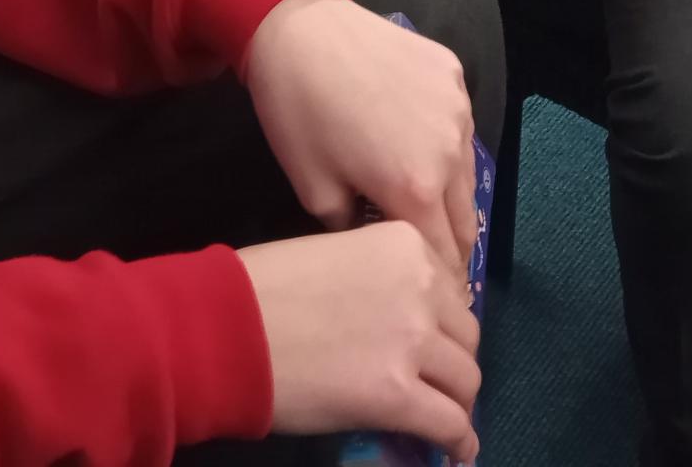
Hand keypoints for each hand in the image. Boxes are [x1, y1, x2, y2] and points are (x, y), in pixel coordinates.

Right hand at [239, 226, 480, 462]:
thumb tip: (397, 319)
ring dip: (456, 401)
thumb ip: (377, 279)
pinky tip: (456, 450)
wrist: (226, 326)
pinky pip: (449, 424)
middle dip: (453, 361)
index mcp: (404, 246)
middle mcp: (420, 288)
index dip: (442, 322)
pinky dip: (458, 440)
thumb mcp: (334, 255)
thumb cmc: (261, 286)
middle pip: (465, 335)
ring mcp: (412, 342)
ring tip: (444, 417)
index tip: (434, 343)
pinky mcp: (397, 395)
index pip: (450, 290)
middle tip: (435, 381)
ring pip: (464, 381)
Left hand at [243, 0, 478, 269]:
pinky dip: (445, 144)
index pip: (445, 258)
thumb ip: (355, 233)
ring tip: (425, 203)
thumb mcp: (314, 191)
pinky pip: (459, 125)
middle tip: (431, 259)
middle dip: (451, 245)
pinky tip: (416, 142)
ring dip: (451, 196)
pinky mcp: (454, 73)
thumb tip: (375, 244)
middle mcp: (451, 151)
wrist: (298, 29)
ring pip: (467, 172)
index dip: (440, 283)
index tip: (434, 298)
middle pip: (466, 220)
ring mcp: (458, 108)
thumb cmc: (298, 115)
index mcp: (417, 189)